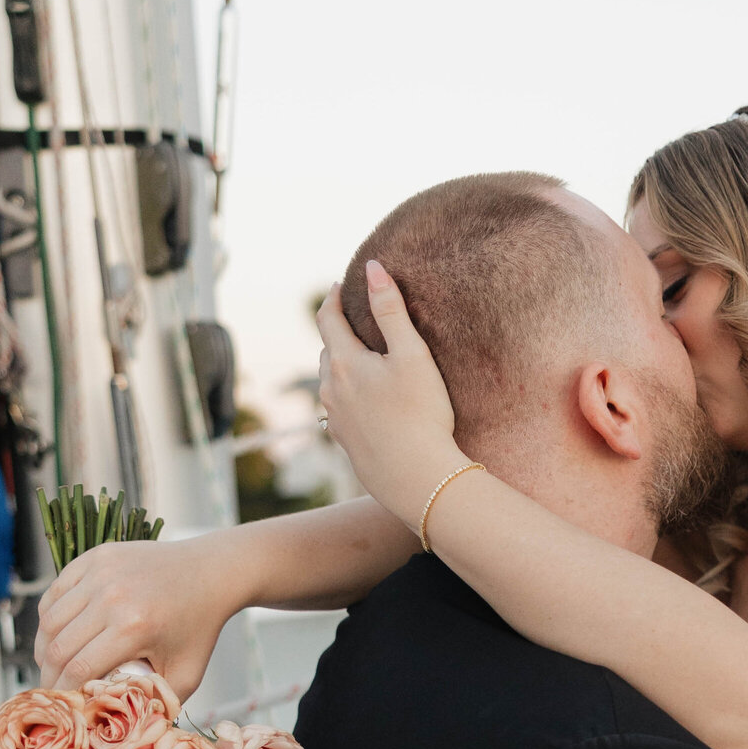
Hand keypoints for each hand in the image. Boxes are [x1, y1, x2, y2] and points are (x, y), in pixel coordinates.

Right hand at [36, 529, 245, 699]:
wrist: (208, 573)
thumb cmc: (197, 629)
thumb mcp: (187, 675)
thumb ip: (155, 704)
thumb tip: (122, 729)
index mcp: (133, 627)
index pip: (79, 669)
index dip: (63, 693)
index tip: (63, 706)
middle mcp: (111, 596)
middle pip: (57, 646)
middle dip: (48, 675)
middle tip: (51, 690)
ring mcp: (100, 572)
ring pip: (49, 619)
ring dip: (43, 647)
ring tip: (50, 665)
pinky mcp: (94, 557)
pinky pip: (55, 593)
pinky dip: (50, 618)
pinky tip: (57, 635)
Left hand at [316, 267, 466, 528]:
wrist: (417, 480)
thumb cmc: (421, 415)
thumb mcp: (412, 355)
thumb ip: (391, 309)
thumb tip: (372, 268)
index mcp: (344, 363)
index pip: (327, 319)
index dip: (333, 298)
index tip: (340, 285)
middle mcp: (330, 390)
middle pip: (327, 350)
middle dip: (337, 332)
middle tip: (353, 320)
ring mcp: (335, 420)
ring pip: (330, 382)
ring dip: (340, 365)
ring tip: (360, 360)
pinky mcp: (346, 444)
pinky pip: (340, 409)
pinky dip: (348, 395)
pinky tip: (365, 402)